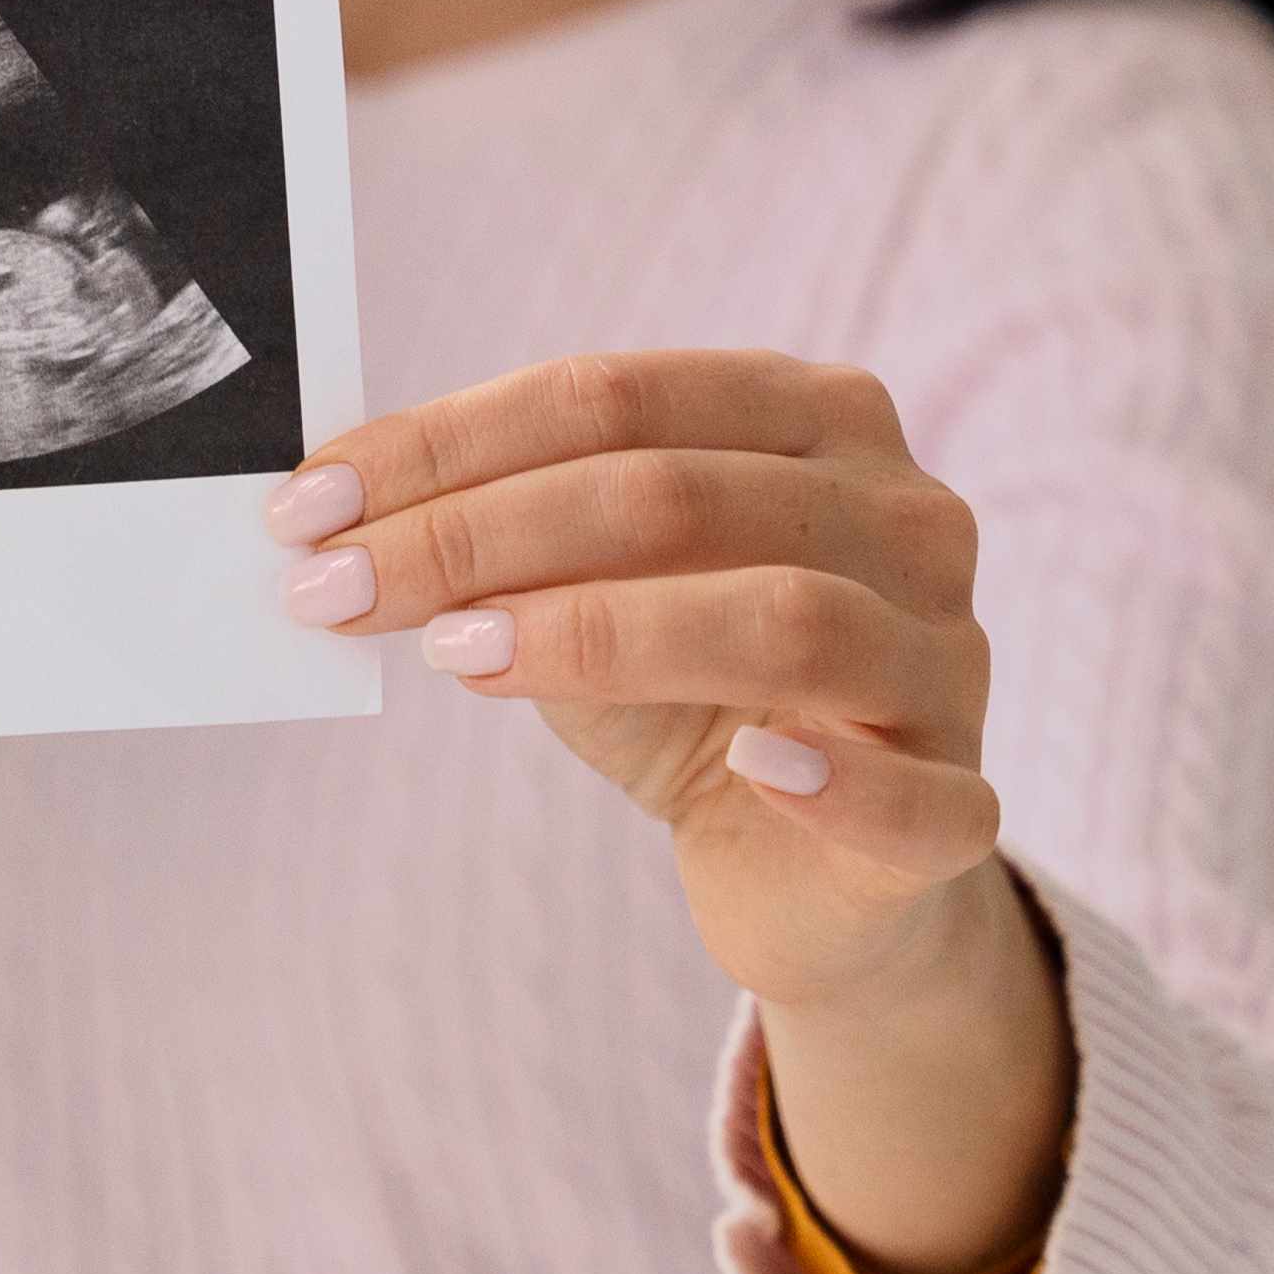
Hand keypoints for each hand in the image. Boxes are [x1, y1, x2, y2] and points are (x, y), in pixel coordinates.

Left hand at [272, 351, 1003, 1021]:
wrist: (815, 877)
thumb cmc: (687, 698)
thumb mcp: (585, 596)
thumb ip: (507, 540)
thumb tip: (339, 518)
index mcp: (815, 419)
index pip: (613, 396)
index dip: (448, 443)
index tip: (308, 503)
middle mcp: (904, 514)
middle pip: (676, 492)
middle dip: (478, 534)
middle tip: (336, 585)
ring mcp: (946, 656)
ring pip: (785, 618)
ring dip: (598, 632)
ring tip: (456, 658)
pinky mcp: (964, 804)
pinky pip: (916, 795)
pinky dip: (833, 780)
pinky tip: (747, 771)